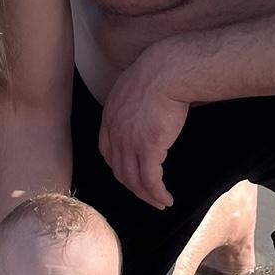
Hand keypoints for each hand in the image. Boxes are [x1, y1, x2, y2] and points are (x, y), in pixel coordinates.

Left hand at [98, 50, 189, 208]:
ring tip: (159, 203)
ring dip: (146, 195)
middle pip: (119, 170)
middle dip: (133, 187)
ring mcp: (129, 143)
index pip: (107, 151)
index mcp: (110, 117)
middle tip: (147, 196)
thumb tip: (143, 108)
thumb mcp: (133, 86)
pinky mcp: (149, 149)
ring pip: (133, 180)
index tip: (130, 174)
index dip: (118, 166)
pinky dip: (157, 193)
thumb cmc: (158, 72)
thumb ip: (132, 102)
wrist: (167, 72)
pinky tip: (166, 199)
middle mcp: (115, 133)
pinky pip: (150, 180)